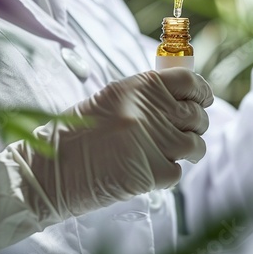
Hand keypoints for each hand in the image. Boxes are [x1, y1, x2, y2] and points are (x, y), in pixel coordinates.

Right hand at [0, 68, 212, 241]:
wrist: (49, 169)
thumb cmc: (78, 133)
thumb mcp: (112, 100)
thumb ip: (147, 97)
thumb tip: (181, 100)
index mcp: (140, 86)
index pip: (190, 81)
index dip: (202, 91)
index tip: (203, 99)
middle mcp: (151, 110)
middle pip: (197, 115)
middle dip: (196, 124)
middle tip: (183, 131)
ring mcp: (154, 141)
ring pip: (196, 144)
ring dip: (188, 150)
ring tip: (168, 153)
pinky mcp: (152, 173)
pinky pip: (178, 171)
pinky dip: (168, 173)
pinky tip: (148, 170)